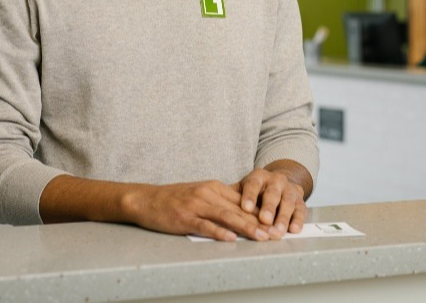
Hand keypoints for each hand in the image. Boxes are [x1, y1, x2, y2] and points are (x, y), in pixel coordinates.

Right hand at [123, 179, 276, 241]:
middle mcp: (208, 193)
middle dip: (261, 222)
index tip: (278, 221)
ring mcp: (196, 205)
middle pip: (239, 209)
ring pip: (227, 216)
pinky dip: (219, 232)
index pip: (243, 200)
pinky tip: (231, 239)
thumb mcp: (201, 194)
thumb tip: (245, 210)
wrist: (147, 199)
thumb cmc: (175, 199)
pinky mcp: (185, 218)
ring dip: (247, 227)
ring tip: (262, 237)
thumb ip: (221, 200)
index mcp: (214, 187)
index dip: (262, 211)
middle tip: (277, 233)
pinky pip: (205, 226)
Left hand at [232, 166, 306, 236]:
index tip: (245, 208)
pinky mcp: (301, 202)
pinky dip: (297, 220)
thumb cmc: (256, 190)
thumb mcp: (244, 189)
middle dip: (268, 207)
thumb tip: (215, 206)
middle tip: (264, 220)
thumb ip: (232, 197)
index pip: (253, 184)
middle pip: (272, 193)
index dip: (249, 196)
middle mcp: (276, 181)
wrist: (279, 183)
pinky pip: (301, 211)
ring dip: (283, 218)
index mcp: (259, 176)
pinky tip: (293, 229)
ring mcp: (290, 190)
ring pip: (287, 203)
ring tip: (277, 232)